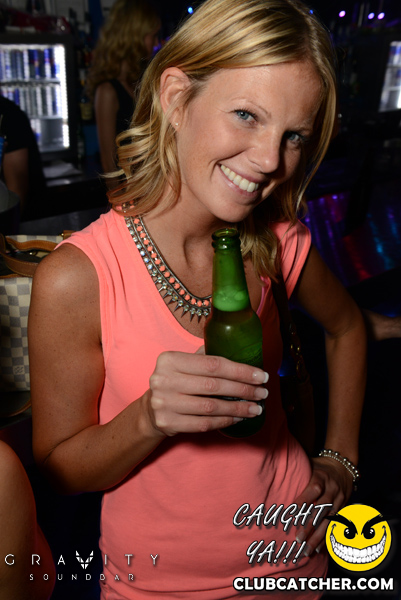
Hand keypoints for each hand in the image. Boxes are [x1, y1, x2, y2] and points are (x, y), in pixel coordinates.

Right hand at [143, 349, 268, 436]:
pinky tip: (238, 418)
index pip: (213, 364)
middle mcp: (164, 380)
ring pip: (211, 407)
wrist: (150, 410)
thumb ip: (204, 356)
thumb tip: (240, 350)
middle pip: (214, 386)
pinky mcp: (168, 423)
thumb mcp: (182, 364)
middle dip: (243, 390)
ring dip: (238, 408)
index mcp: (170, 359)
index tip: (261, 376)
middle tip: (262, 393)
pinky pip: (204, 423)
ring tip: (255, 408)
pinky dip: (225, 421)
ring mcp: (164, 403)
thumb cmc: (174, 382)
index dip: (240, 370)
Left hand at [293, 456, 353, 555]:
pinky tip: (317, 548)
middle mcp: (332, 489)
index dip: (303, 500)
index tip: (291, 513)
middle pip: (322, 509)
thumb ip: (297, 472)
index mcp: (322, 477)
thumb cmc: (319, 467)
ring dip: (318, 537)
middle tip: (298, 538)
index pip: (314, 490)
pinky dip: (326, 538)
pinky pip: (335, 526)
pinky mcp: (343, 509)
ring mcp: (339, 500)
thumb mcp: (310, 464)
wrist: (343, 467)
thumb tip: (274, 475)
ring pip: (329, 521)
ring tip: (306, 550)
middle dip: (310, 525)